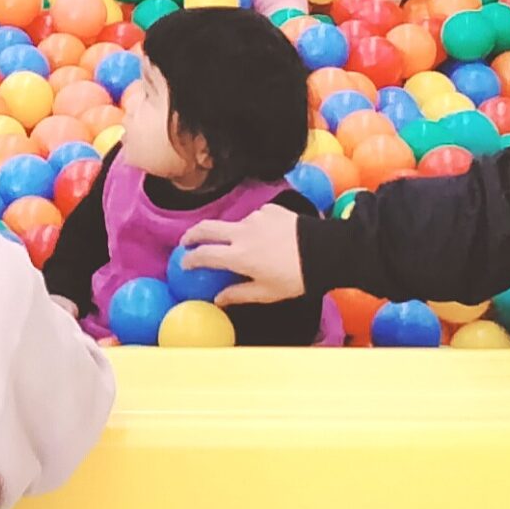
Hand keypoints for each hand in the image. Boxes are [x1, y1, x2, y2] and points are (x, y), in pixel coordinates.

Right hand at [181, 205, 307, 305]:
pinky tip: (266, 238)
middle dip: (192, 235)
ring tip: (242, 247)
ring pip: (233, 225)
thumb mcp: (267, 293)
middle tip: (187, 243)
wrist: (326, 251)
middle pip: (206, 228)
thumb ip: (239, 294)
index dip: (189, 259)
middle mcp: (241, 233)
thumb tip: (218, 299)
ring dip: (230, 234)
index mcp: (238, 256)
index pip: (203, 254)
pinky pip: (254, 219)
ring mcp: (255, 218)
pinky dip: (253, 228)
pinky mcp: (270, 209)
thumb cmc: (296, 279)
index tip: (184, 263)